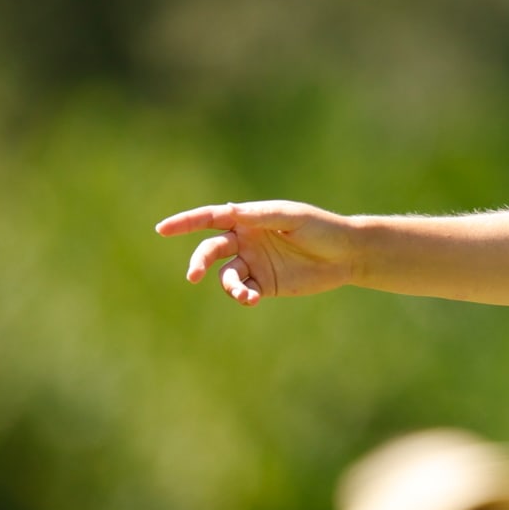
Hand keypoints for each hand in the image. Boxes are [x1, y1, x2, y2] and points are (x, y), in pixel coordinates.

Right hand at [156, 200, 359, 305]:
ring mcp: (254, 263)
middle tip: (193, 275)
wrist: (346, 254)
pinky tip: (251, 298)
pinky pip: (243, 291)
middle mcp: (246, 240)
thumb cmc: (320, 228)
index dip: (185, 222)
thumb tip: (229, 211)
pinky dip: (241, 296)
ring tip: (245, 294)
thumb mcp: (291, 217)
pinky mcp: (265, 284)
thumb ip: (260, 216)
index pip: (210, 218)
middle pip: (211, 250)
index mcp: (248, 219)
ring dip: (229, 285)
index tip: (162, 229)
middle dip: (199, 261)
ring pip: (225, 275)